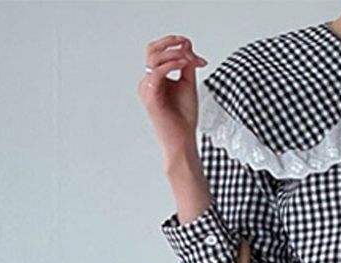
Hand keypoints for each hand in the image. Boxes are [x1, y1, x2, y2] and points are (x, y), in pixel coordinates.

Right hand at [138, 34, 207, 163]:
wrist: (182, 141)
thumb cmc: (183, 119)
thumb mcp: (188, 84)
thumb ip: (187, 65)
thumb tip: (188, 46)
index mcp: (155, 79)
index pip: (159, 52)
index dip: (175, 45)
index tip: (193, 50)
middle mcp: (148, 82)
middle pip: (152, 49)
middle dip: (172, 43)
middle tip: (188, 46)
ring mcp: (147, 88)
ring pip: (154, 57)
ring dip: (174, 53)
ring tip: (189, 58)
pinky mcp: (150, 96)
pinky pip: (157, 72)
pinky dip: (171, 64)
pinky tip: (184, 64)